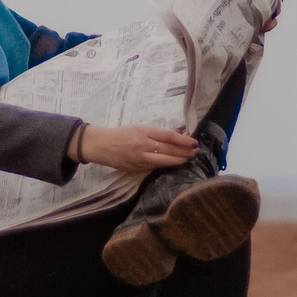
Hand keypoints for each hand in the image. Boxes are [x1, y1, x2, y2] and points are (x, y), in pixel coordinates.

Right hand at [76, 124, 195, 172]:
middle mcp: (143, 144)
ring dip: (177, 160)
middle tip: (194, 152)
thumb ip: (156, 133)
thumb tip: (177, 133)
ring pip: (163, 160)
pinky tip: (172, 165)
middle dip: (183, 151)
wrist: (101, 145)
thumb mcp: (139, 128)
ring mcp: (140, 158)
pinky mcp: (136, 168)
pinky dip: (165, 165)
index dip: (183, 140)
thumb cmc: (121, 134)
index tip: (193, 142)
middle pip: (168, 149)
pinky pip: (154, 167)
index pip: (168, 136)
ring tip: (187, 159)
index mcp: (144, 131)